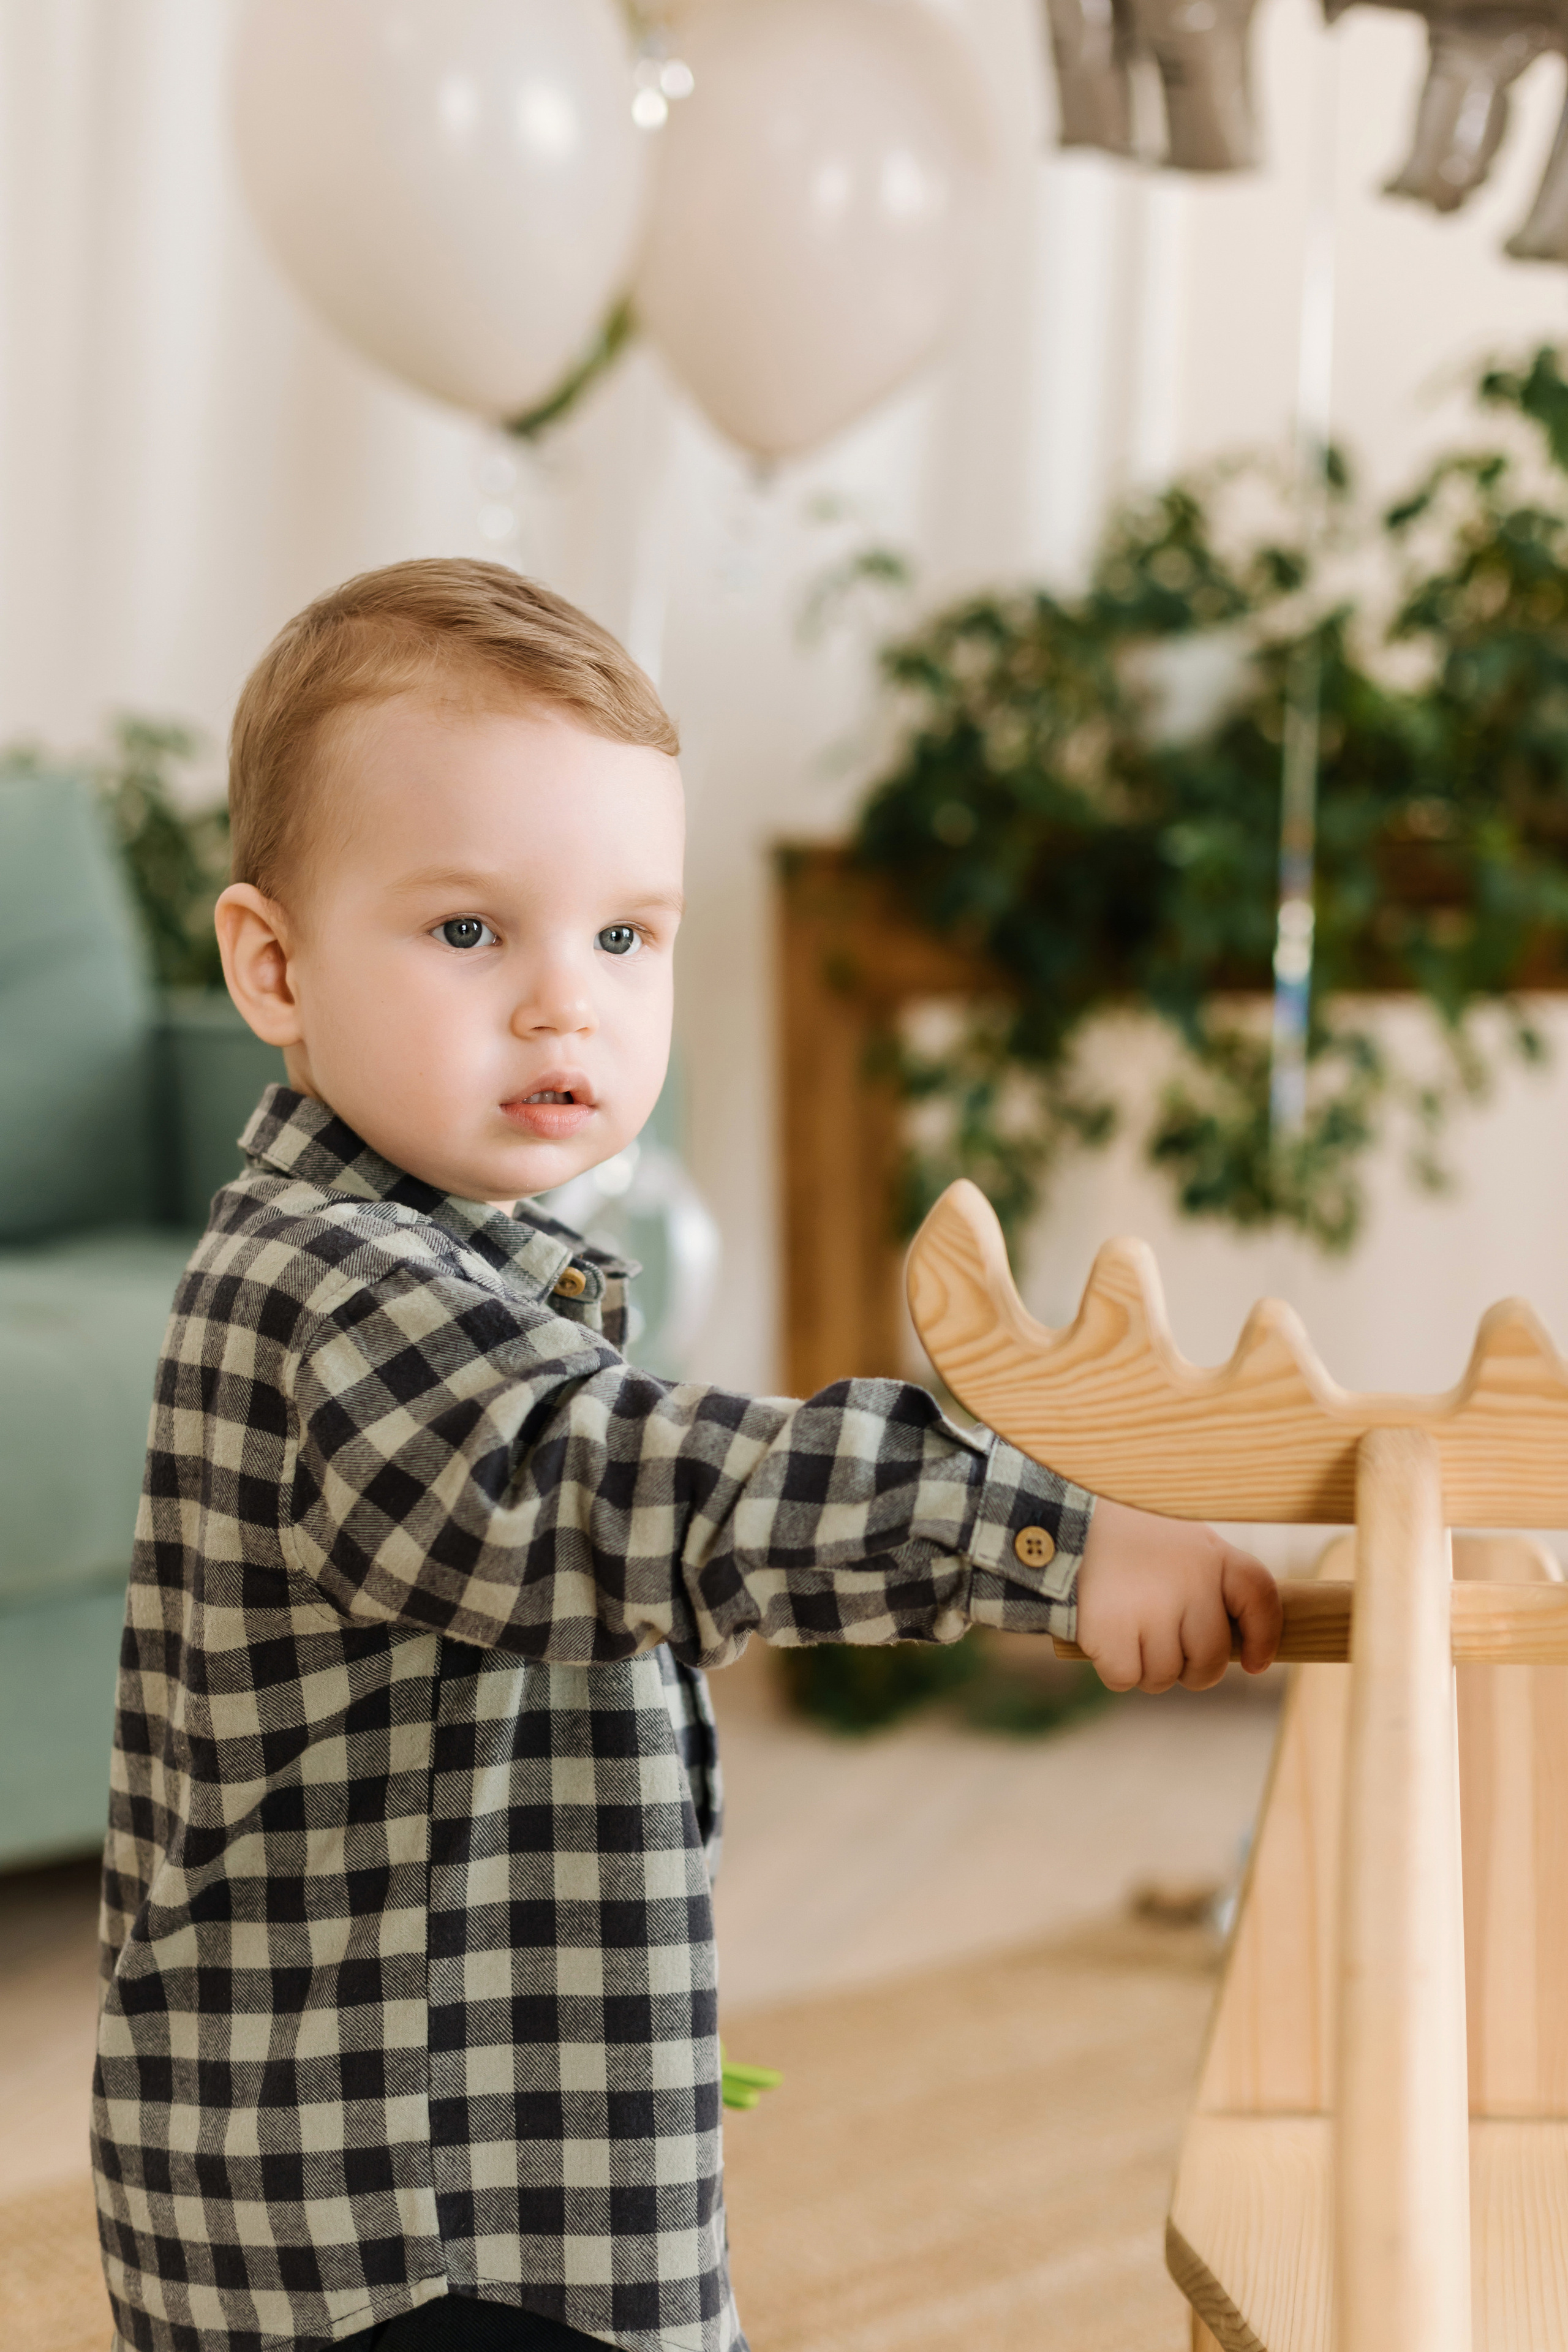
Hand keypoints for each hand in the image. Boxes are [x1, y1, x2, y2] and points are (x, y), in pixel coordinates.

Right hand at [1074, 1497, 1279, 1692]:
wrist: (1061, 1523)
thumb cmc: (1128, 1541)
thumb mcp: (1180, 1544)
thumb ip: (1210, 1585)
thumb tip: (1241, 1652)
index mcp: (1212, 1554)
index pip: (1261, 1600)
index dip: (1264, 1639)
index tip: (1255, 1664)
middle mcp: (1190, 1582)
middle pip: (1210, 1658)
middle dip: (1191, 1668)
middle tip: (1166, 1647)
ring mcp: (1152, 1610)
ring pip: (1166, 1675)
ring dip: (1148, 1668)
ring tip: (1128, 1630)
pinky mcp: (1112, 1632)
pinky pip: (1126, 1679)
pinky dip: (1115, 1669)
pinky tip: (1105, 1638)